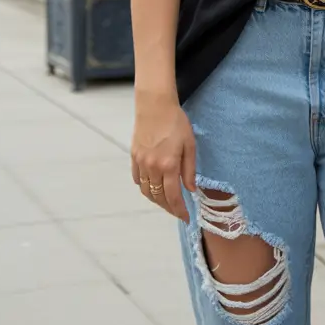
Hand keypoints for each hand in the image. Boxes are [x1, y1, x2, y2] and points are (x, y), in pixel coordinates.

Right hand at [131, 92, 196, 221]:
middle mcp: (152, 167)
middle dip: (169, 208)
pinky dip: (145, 187)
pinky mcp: (134, 157)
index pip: (173, 196)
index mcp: (168, 165)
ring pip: (146, 191)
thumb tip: (191, 190)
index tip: (186, 218)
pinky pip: (138, 179)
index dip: (179, 210)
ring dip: (156, 200)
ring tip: (166, 202)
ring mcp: (141, 163)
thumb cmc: (176, 122)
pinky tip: (153, 188)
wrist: (155, 106)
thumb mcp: (189, 145)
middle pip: (158, 197)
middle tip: (177, 212)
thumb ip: (189, 169)